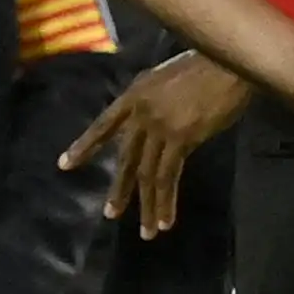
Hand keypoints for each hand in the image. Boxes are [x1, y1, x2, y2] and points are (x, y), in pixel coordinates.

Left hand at [58, 52, 252, 238]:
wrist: (229, 61)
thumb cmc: (208, 64)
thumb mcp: (169, 77)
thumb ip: (157, 101)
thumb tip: (159, 127)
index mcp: (136, 92)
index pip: (104, 123)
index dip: (85, 146)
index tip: (64, 165)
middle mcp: (141, 111)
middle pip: (125, 156)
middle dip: (119, 188)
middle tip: (111, 213)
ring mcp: (158, 126)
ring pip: (146, 174)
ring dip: (146, 206)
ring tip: (146, 232)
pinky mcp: (180, 139)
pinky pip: (168, 176)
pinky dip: (166, 201)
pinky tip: (166, 220)